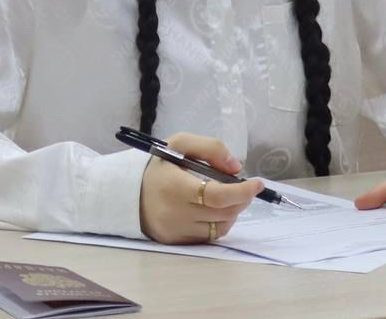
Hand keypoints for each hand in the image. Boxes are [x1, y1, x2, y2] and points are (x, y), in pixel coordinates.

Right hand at [138, 132, 263, 244]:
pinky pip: (209, 236)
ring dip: (233, 212)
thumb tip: (236, 167)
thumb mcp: (180, 143)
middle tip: (246, 188)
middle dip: (242, 199)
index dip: (242, 191)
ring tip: (229, 198)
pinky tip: (216, 210)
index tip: (257, 184)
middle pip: (223, 212)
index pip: (217, 195)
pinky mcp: (175, 241)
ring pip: (220, 227)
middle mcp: (175, 212)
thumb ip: (210, 148)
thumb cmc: (158, 165)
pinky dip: (220, 223)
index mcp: (175, 185)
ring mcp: (175, 230)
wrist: (128, 191)